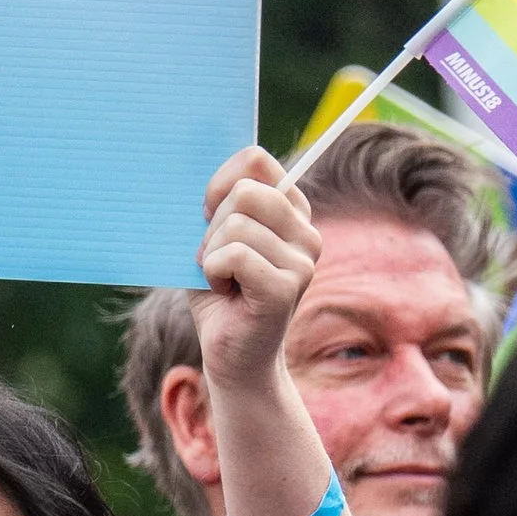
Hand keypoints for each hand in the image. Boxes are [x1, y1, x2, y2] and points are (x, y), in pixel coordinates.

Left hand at [194, 146, 321, 404]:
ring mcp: (301, 261)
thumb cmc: (220, 293)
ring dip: (211, 255)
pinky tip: (225, 292)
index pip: (256, 160)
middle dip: (213, 226)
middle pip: (244, 192)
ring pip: (235, 226)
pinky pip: (235, 255)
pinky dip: (213, 272)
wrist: (231, 354)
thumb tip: (212, 175)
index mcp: (292, 211)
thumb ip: (218, 202)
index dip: (219, 183)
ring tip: (223, 280)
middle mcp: (306, 232)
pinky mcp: (285, 288)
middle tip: (217, 259)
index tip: (210, 213)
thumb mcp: (215, 238)